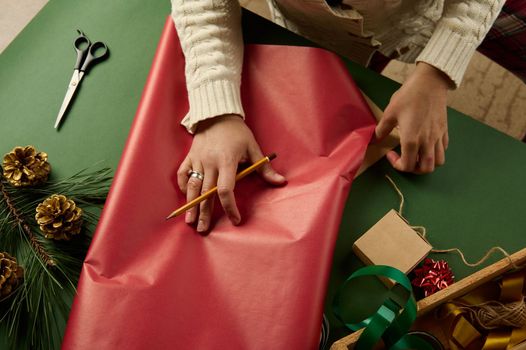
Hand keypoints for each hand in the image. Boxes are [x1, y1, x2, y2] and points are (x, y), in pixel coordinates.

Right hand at [177, 114, 285, 231]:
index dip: (230, 207)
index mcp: (226, 161)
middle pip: (206, 193)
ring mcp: (198, 160)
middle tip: (203, 230)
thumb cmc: (238, 132)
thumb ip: (264, 168)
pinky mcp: (190, 157)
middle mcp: (210, 163)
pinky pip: (183, 174)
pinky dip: (184, 186)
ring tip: (189, 222)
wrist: (217, 114)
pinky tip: (187, 198)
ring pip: (192, 187)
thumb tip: (281, 182)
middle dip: (205, 213)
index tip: (235, 219)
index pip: (226, 189)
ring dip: (191, 205)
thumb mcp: (253, 147)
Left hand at [375, 62, 450, 173]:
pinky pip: (443, 148)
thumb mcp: (390, 112)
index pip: (407, 165)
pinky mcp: (444, 130)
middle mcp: (427, 141)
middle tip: (405, 159)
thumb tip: (375, 138)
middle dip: (413, 169)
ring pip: (438, 161)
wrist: (430, 82)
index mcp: (412, 139)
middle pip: (426, 168)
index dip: (397, 165)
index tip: (390, 154)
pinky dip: (435, 152)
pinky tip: (426, 144)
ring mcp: (438, 136)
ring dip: (427, 163)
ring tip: (417, 155)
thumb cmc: (408, 96)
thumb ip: (382, 129)